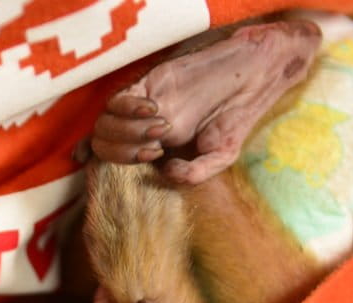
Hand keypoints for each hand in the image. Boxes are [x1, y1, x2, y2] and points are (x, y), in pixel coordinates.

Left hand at [90, 19, 320, 183]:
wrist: (249, 79)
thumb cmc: (234, 119)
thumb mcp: (221, 157)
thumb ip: (195, 173)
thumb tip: (165, 173)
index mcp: (153, 148)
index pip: (116, 161)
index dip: (118, 167)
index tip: (146, 165)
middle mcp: (141, 129)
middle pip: (103, 144)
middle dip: (123, 152)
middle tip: (155, 150)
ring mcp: (142, 107)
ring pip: (104, 123)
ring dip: (126, 132)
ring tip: (162, 129)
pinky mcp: (148, 84)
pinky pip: (119, 99)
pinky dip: (128, 108)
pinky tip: (155, 110)